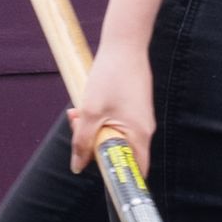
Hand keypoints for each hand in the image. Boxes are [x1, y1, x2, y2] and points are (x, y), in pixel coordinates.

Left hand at [68, 33, 157, 174]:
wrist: (124, 44)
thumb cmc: (110, 76)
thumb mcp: (90, 112)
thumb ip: (82, 142)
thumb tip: (77, 167)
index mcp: (139, 135)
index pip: (135, 170)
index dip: (117, 177)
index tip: (98, 174)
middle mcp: (144, 130)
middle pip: (118, 153)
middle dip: (93, 146)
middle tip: (77, 127)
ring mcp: (140, 118)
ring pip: (113, 136)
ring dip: (92, 129)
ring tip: (78, 112)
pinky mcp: (134, 108)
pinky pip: (115, 123)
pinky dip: (99, 118)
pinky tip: (86, 104)